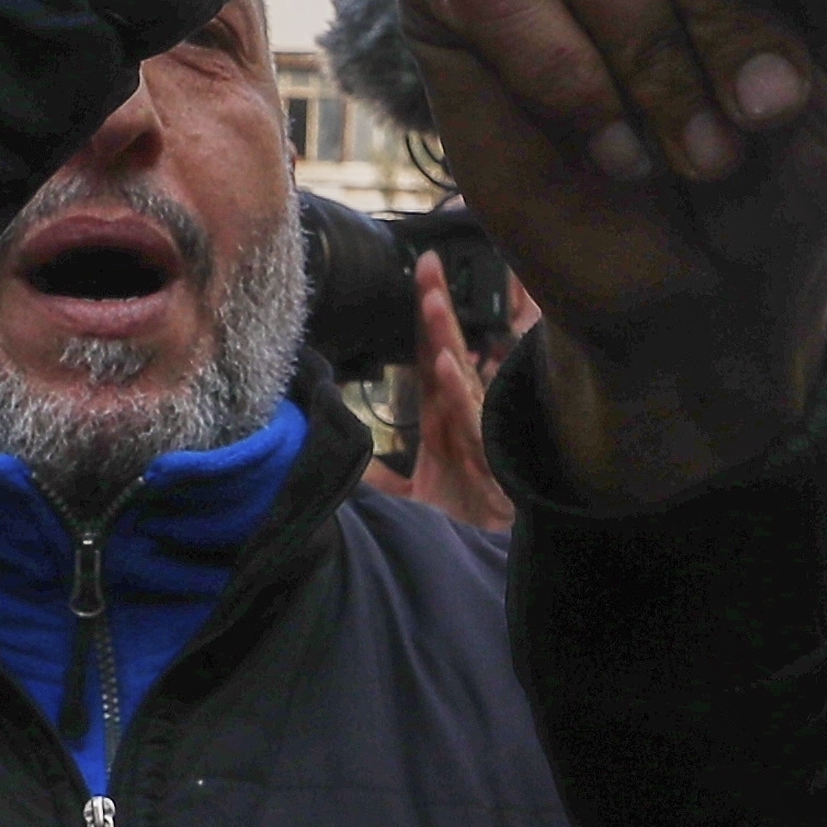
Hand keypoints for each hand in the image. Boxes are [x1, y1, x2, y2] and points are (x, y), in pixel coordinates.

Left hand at [363, 254, 517, 530]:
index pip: (431, 357)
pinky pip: (473, 422)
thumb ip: (376, 477)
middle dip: (439, 308)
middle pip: (448, 353)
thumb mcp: (408, 496)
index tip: (421, 273)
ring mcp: (477, 436)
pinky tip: (445, 364)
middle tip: (428, 266)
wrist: (484, 559)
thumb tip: (338, 458)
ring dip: (446, 339)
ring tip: (432, 303)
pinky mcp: (488, 461)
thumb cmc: (459, 518)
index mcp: (444, 419)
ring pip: (461, 379)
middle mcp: (462, 419)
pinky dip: (459, 392)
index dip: (425, 318)